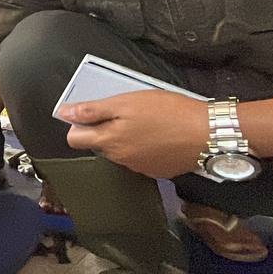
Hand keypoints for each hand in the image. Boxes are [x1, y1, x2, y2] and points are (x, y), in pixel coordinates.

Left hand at [58, 90, 207, 178]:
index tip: (90, 113)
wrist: (207, 133)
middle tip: (125, 112)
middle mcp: (120, 158)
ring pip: (120, 151)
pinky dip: (144, 147)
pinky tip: (158, 135)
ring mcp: (138, 167)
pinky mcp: (156, 170)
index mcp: (109, 141)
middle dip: (104, 129)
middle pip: (98, 145)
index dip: (78, 124)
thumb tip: (65, 113)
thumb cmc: (169, 113)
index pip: (74, 140)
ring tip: (146, 121)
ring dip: (126, 138)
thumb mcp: (126, 103)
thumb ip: (93, 110)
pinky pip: (140, 158)